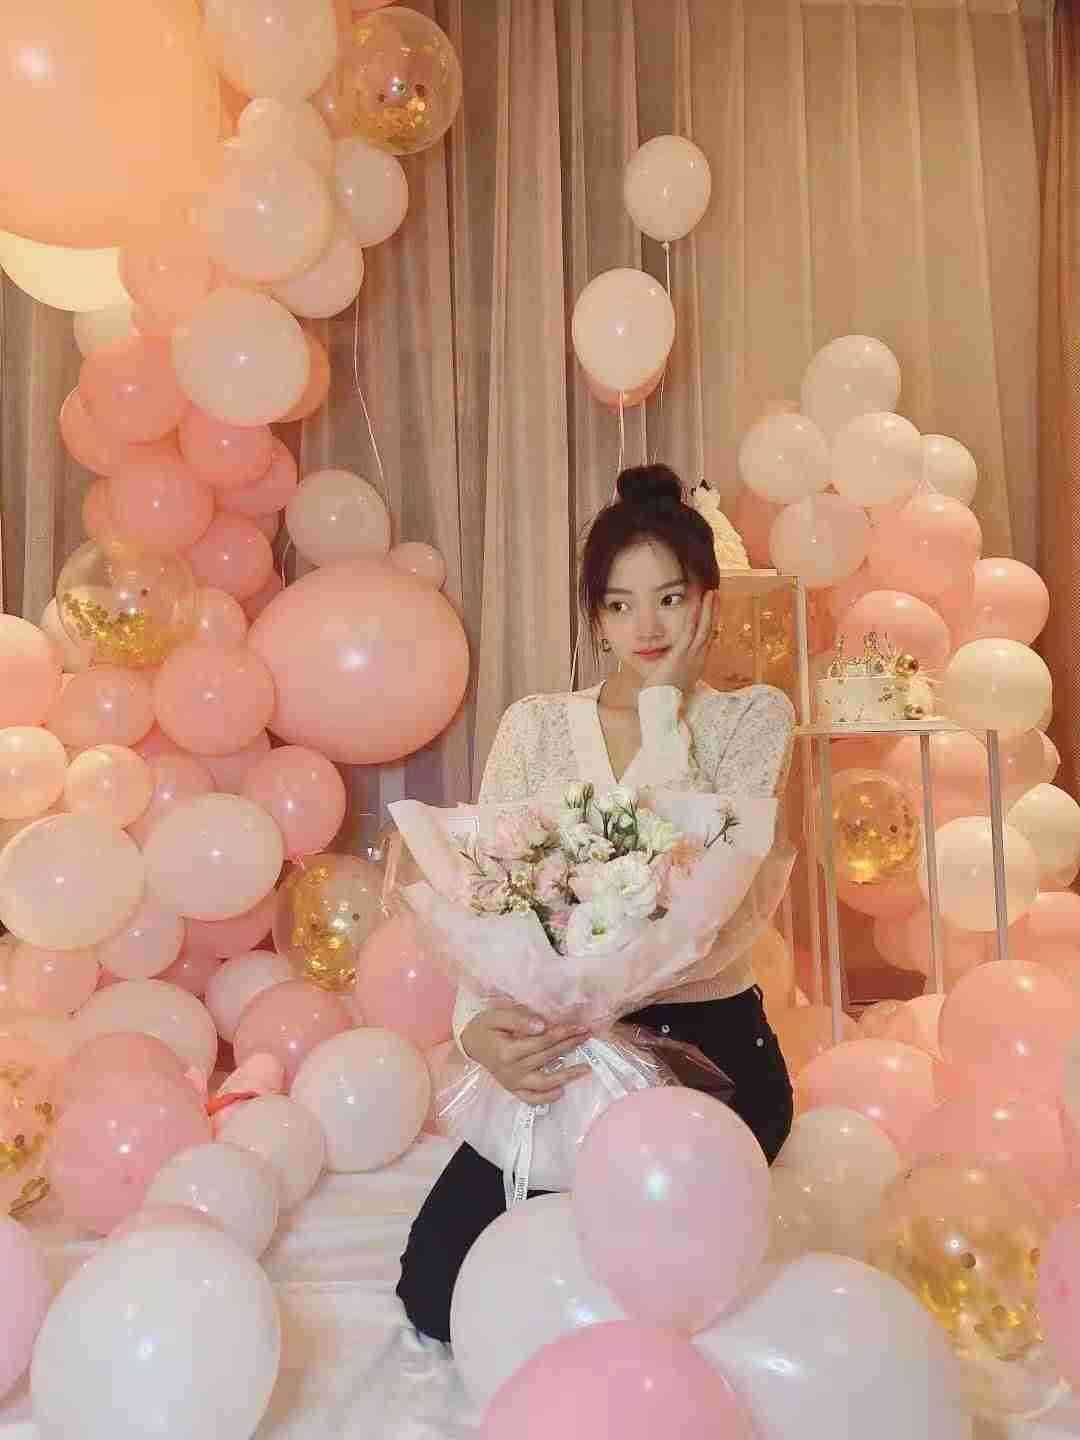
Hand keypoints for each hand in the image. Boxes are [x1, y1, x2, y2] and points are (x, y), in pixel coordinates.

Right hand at [460, 1006, 590, 1105]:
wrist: (471, 1043)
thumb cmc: (485, 1026)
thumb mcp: (497, 1016)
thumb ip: (519, 1019)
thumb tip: (542, 1026)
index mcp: (507, 1051)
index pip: (542, 1041)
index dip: (562, 1033)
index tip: (579, 1026)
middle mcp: (511, 1070)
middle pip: (547, 1057)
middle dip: (569, 1045)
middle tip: (587, 1035)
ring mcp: (513, 1083)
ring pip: (545, 1082)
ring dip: (567, 1075)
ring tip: (586, 1068)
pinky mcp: (513, 1089)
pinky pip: (532, 1099)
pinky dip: (547, 1098)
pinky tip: (562, 1090)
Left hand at [644, 590, 715, 693]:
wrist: (661, 709)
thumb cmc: (663, 697)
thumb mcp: (671, 679)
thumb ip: (672, 668)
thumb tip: (666, 663)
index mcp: (696, 664)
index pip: (705, 639)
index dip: (710, 623)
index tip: (712, 611)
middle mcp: (697, 659)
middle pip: (709, 630)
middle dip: (713, 611)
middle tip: (715, 595)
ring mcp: (691, 657)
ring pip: (704, 628)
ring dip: (708, 609)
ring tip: (711, 593)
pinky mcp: (680, 655)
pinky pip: (689, 632)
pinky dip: (695, 617)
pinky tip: (696, 604)